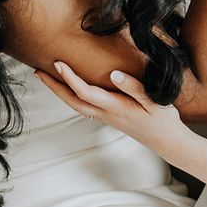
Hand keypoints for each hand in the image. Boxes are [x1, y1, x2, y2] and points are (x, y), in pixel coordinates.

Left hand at [36, 62, 189, 160]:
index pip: (85, 92)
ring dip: (61, 92)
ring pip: (77, 105)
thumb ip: (134, 88)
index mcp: (115, 107)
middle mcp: (107, 114)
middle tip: (38, 72)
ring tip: (49, 78)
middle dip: (54, 87)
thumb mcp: (154, 101)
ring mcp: (107, 118)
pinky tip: (72, 89)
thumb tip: (113, 75)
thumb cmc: (163, 120)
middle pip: (73, 102)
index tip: (58, 63)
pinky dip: (73, 97)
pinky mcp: (111, 118)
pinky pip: (85, 107)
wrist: (168, 142)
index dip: (70, 78)